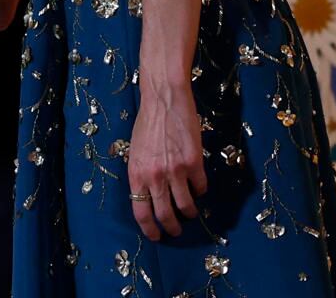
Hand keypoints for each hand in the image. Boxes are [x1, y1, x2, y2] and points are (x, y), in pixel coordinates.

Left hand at [127, 80, 207, 239]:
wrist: (164, 100)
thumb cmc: (147, 124)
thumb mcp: (135, 152)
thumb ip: (142, 175)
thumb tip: (150, 197)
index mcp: (136, 174)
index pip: (141, 212)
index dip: (149, 229)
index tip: (156, 235)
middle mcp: (155, 176)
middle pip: (164, 214)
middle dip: (171, 228)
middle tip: (175, 231)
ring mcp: (175, 171)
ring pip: (185, 205)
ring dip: (189, 213)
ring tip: (190, 213)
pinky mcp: (194, 163)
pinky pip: (200, 187)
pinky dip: (200, 192)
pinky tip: (198, 188)